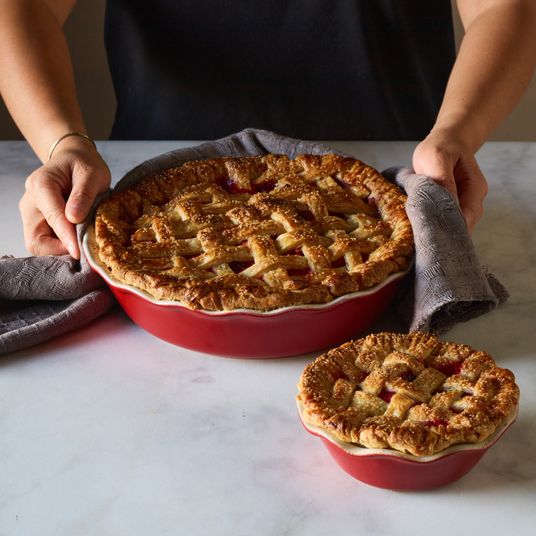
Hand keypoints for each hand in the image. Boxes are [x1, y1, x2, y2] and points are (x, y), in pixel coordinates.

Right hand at [19, 138, 110, 257]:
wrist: (74, 160)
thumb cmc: (84, 165)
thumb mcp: (92, 174)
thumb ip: (83, 195)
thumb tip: (74, 218)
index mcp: (41, 185)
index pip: (52, 217)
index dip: (66, 237)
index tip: (79, 252)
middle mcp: (30, 202)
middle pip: (35, 239)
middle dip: (58, 250)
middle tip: (82, 252)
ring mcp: (31, 214)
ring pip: (37, 244)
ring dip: (58, 250)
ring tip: (81, 247)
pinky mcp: (37, 222)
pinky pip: (44, 241)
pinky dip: (59, 246)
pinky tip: (76, 243)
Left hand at [412, 131, 487, 231]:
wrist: (446, 142)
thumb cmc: (440, 147)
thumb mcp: (437, 158)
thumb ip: (442, 179)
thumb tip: (445, 203)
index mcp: (475, 188)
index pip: (466, 217)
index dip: (449, 228)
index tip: (430, 234)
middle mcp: (473, 200)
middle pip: (461, 226)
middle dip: (442, 232)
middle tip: (421, 238)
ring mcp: (465, 205)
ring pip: (453, 226)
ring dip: (437, 229)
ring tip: (419, 232)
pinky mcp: (453, 207)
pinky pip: (445, 221)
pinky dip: (434, 224)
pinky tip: (421, 225)